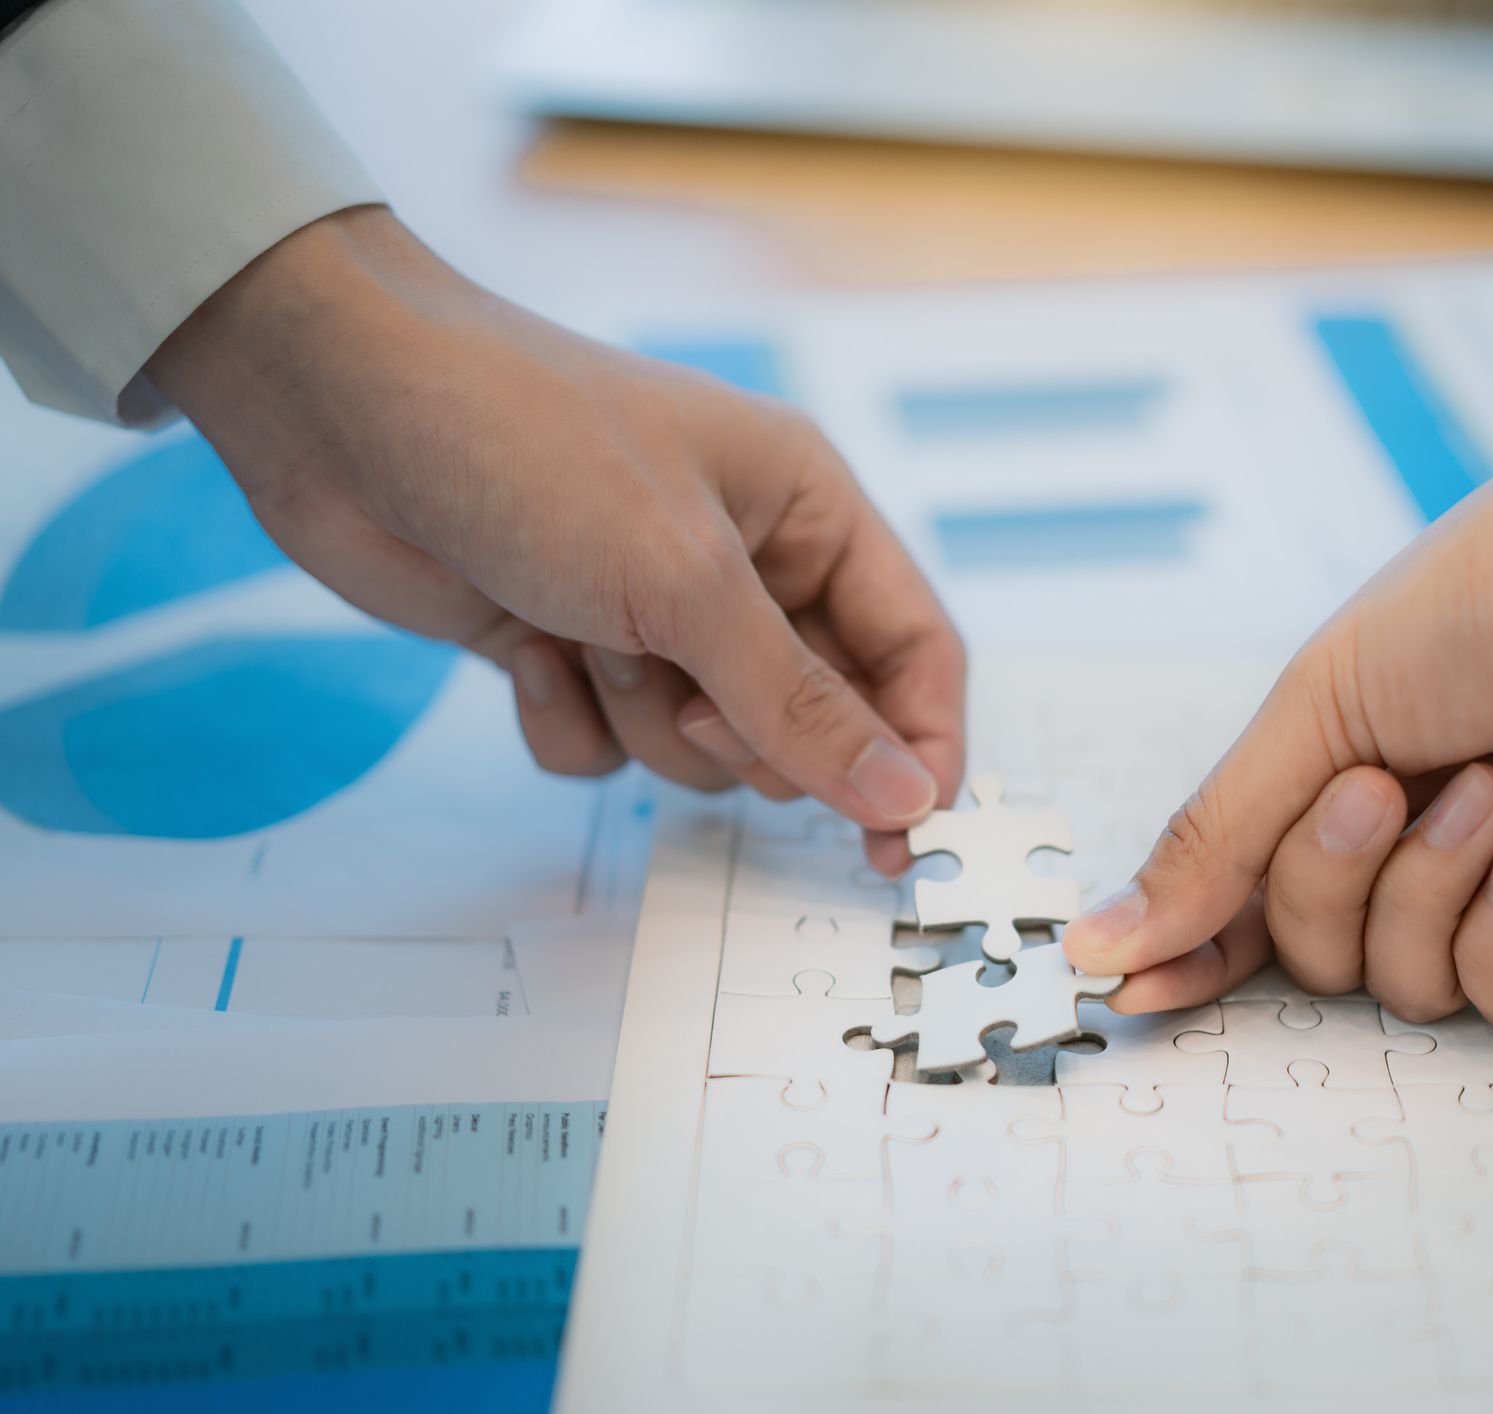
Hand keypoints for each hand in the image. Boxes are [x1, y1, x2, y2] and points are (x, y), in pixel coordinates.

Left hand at [144, 206, 964, 871]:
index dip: (920, 750)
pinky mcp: (569, 648)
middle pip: (812, 721)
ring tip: (580, 635)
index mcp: (809, 511)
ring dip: (642, 722)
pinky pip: (607, 752)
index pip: (914, 653)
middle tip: (684, 693)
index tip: (903, 841)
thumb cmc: (527, 441)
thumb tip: (906, 798)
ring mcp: (653, 612)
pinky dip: (566, 723)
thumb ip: (801, 706)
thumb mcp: (685, 579)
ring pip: (703, 750)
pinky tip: (522, 651)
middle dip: (743, 734)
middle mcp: (745, 566)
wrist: (337, 406)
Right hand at [1063, 404, 1492, 1034]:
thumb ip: (1216, 837)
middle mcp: (1423, 848)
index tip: (1138, 988)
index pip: (1252, 902)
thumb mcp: (1318, 707)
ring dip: (1427, 891)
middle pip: (1318, 955)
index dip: (1196, 948)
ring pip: (1409, 987)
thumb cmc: (1490, 598)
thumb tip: (1105, 940)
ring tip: (1491, 790)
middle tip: (1377, 789)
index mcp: (1346, 780)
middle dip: (1330, 882)